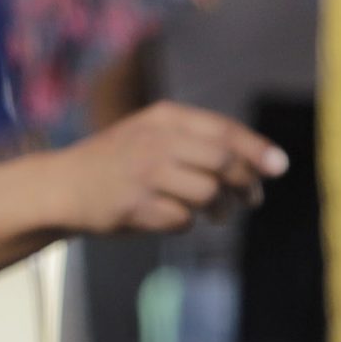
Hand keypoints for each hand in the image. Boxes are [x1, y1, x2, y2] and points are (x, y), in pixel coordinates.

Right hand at [48, 100, 286, 236]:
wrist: (61, 186)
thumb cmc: (117, 162)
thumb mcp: (151, 134)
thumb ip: (200, 140)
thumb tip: (266, 163)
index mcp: (163, 118)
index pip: (224, 130)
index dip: (258, 150)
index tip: (279, 167)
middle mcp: (155, 141)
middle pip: (225, 163)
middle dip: (247, 185)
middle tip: (251, 199)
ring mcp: (144, 173)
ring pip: (209, 193)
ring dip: (221, 208)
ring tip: (216, 214)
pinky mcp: (135, 205)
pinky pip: (183, 220)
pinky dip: (185, 223)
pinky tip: (171, 217)